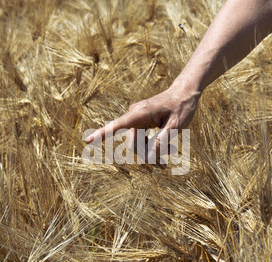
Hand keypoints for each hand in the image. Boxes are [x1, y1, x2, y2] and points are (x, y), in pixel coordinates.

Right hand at [84, 82, 200, 162]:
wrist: (184, 93)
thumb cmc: (181, 107)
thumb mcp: (176, 126)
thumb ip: (161, 142)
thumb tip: (147, 157)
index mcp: (141, 113)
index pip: (118, 125)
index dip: (103, 134)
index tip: (88, 140)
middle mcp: (134, 116)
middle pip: (133, 145)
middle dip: (148, 154)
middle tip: (166, 159)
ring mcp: (136, 120)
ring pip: (137, 146)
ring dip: (152, 152)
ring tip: (171, 148)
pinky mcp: (139, 124)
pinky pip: (141, 142)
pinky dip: (152, 147)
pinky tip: (167, 146)